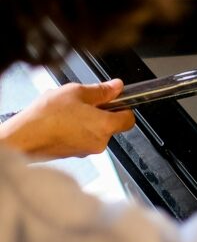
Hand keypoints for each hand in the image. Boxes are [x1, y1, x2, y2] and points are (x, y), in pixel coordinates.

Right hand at [0, 81, 134, 158]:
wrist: (23, 137)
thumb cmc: (47, 116)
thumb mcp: (76, 92)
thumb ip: (100, 90)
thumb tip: (116, 87)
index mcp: (105, 126)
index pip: (129, 120)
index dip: (124, 107)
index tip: (115, 100)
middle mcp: (99, 142)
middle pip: (111, 125)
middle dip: (101, 113)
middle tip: (85, 102)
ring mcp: (86, 150)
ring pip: (95, 132)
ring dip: (87, 121)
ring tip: (69, 111)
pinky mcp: (73, 154)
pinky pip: (82, 139)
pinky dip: (77, 130)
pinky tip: (62, 121)